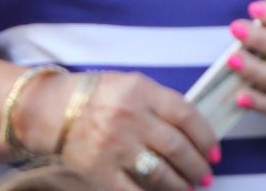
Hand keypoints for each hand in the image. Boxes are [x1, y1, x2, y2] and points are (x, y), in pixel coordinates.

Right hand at [26, 70, 218, 190]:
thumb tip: (193, 130)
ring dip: (181, 184)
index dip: (206, 137)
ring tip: (189, 187)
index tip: (215, 151)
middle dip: (197, 165)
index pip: (186, 115)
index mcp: (141, 91)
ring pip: (161, 172)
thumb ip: (159, 103)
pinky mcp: (99, 170)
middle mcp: (130, 117)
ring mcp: (114, 146)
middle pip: (177, 147)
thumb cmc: (96, 96)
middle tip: (206, 175)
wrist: (50, 111)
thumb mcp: (130, 85)